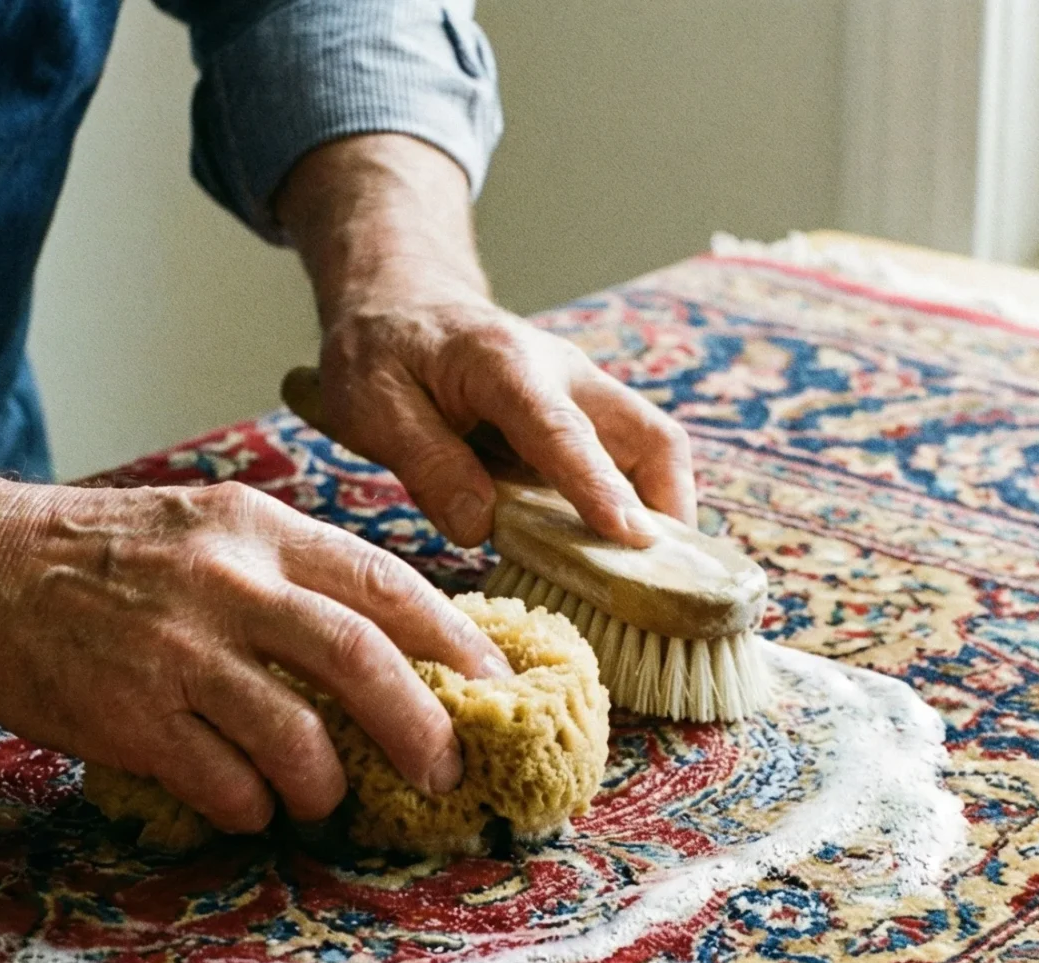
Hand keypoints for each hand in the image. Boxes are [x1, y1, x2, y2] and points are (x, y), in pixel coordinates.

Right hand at [0, 383, 510, 833]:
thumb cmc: (96, 555)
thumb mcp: (203, 528)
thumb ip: (286, 574)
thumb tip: (387, 643)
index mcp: (255, 528)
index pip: (383, 585)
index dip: (452, 643)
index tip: (492, 687)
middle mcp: (225, 583)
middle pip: (363, 661)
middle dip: (421, 727)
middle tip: (445, 770)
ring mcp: (175, 652)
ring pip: (298, 738)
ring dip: (329, 783)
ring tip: (327, 797)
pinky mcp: (130, 715)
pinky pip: (225, 784)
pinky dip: (252, 807)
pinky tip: (246, 806)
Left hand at [277, 134, 694, 549]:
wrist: (404, 305)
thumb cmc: (383, 353)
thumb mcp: (371, 405)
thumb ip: (426, 463)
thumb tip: (480, 525)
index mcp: (503, 365)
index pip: (562, 431)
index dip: (597, 485)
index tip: (628, 535)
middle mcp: (565, 375)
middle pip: (648, 437)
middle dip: (667, 507)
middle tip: (662, 580)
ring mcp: (585, 397)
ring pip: (652, 452)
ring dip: (658, 514)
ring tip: (644, 581)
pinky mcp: (587, 421)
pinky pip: (630, 465)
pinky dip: (634, 510)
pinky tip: (611, 558)